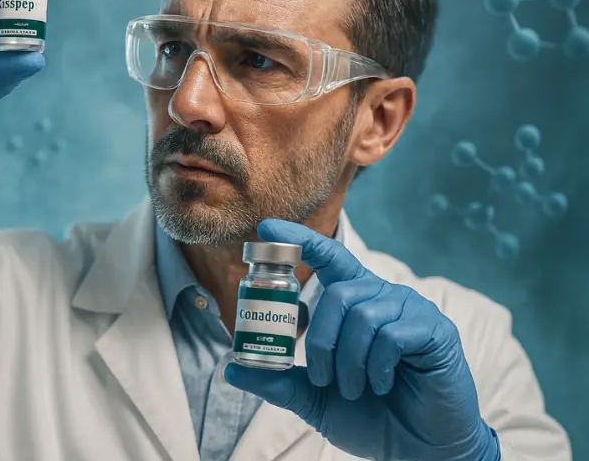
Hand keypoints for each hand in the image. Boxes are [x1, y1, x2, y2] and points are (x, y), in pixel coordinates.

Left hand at [224, 220, 499, 460]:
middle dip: (321, 340)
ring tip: (354, 388)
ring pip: (362, 315)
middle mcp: (382, 297)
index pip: (328, 257)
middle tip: (325, 378)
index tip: (267, 228)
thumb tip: (232, 368)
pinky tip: (382, 385)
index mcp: (355, 302)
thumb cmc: (369, 417)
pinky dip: (377, 365)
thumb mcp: (314, 398)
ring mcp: (411, 310)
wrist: (418, 449)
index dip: (300, 240)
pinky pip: (392, 334)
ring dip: (348, 360)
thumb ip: (278, 381)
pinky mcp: (435, 330)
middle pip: (338, 294)